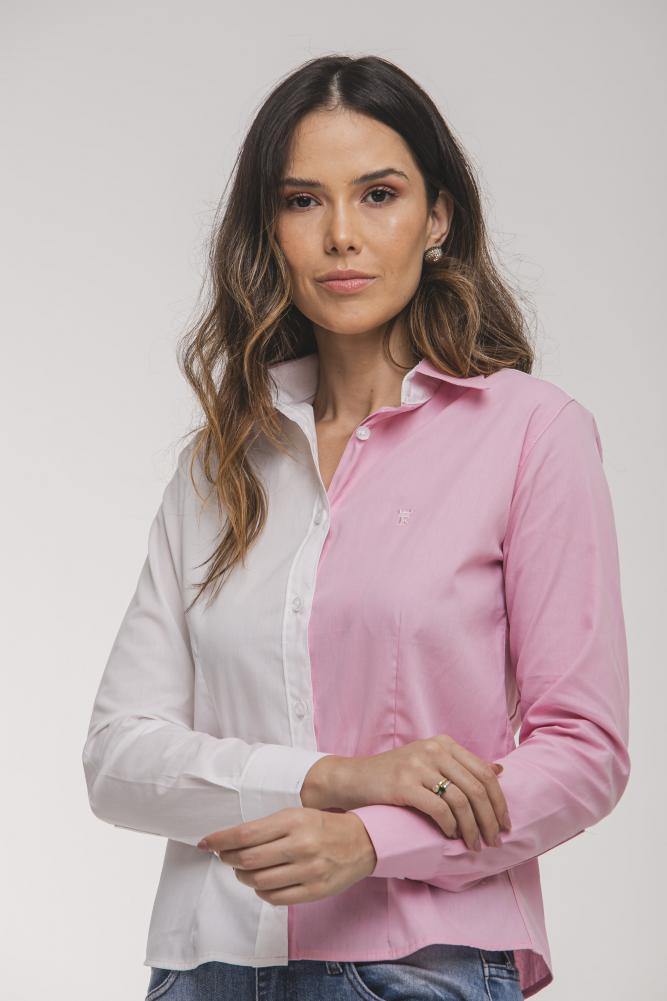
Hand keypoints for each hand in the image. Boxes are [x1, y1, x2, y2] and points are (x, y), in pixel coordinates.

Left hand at [196, 807, 376, 904]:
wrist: (363, 842)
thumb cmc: (323, 825)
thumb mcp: (298, 814)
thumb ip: (268, 828)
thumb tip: (233, 841)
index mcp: (293, 820)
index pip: (245, 834)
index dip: (220, 840)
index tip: (205, 843)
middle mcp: (300, 845)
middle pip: (248, 859)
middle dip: (228, 859)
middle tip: (224, 856)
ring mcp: (308, 870)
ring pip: (258, 880)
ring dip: (243, 876)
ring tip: (242, 870)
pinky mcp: (314, 891)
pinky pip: (275, 897)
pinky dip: (261, 892)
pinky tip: (261, 883)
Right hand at [306, 737, 510, 851]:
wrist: (355, 778)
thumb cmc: (395, 774)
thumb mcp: (430, 762)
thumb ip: (462, 765)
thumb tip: (499, 770)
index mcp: (444, 743)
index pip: (484, 773)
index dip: (499, 801)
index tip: (505, 823)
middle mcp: (434, 750)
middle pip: (476, 788)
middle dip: (490, 819)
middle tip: (495, 841)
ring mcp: (418, 765)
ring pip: (461, 801)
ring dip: (472, 828)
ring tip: (475, 845)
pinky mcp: (403, 784)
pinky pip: (439, 809)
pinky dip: (450, 826)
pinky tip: (451, 837)